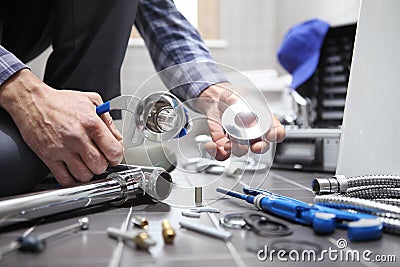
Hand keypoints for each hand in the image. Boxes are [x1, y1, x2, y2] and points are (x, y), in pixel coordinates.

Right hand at [0, 69, 123, 185]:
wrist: (32, 101)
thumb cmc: (61, 102)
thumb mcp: (92, 101)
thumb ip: (108, 121)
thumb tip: (118, 138)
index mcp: (91, 123)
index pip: (113, 150)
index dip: (117, 156)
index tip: (114, 156)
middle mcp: (77, 137)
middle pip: (99, 166)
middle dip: (103, 165)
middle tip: (99, 159)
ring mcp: (62, 149)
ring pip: (84, 175)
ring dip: (88, 173)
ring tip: (86, 164)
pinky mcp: (48, 157)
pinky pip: (65, 178)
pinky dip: (72, 180)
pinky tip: (74, 171)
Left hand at [195, 82, 284, 160]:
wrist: (214, 99)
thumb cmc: (231, 96)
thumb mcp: (236, 95)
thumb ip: (240, 104)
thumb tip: (244, 114)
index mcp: (262, 120)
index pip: (276, 131)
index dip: (276, 135)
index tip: (271, 135)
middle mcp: (253, 133)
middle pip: (262, 146)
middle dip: (260, 148)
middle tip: (255, 146)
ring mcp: (239, 140)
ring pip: (242, 151)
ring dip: (235, 149)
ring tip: (228, 142)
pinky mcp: (225, 145)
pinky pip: (223, 155)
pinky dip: (216, 153)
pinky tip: (211, 145)